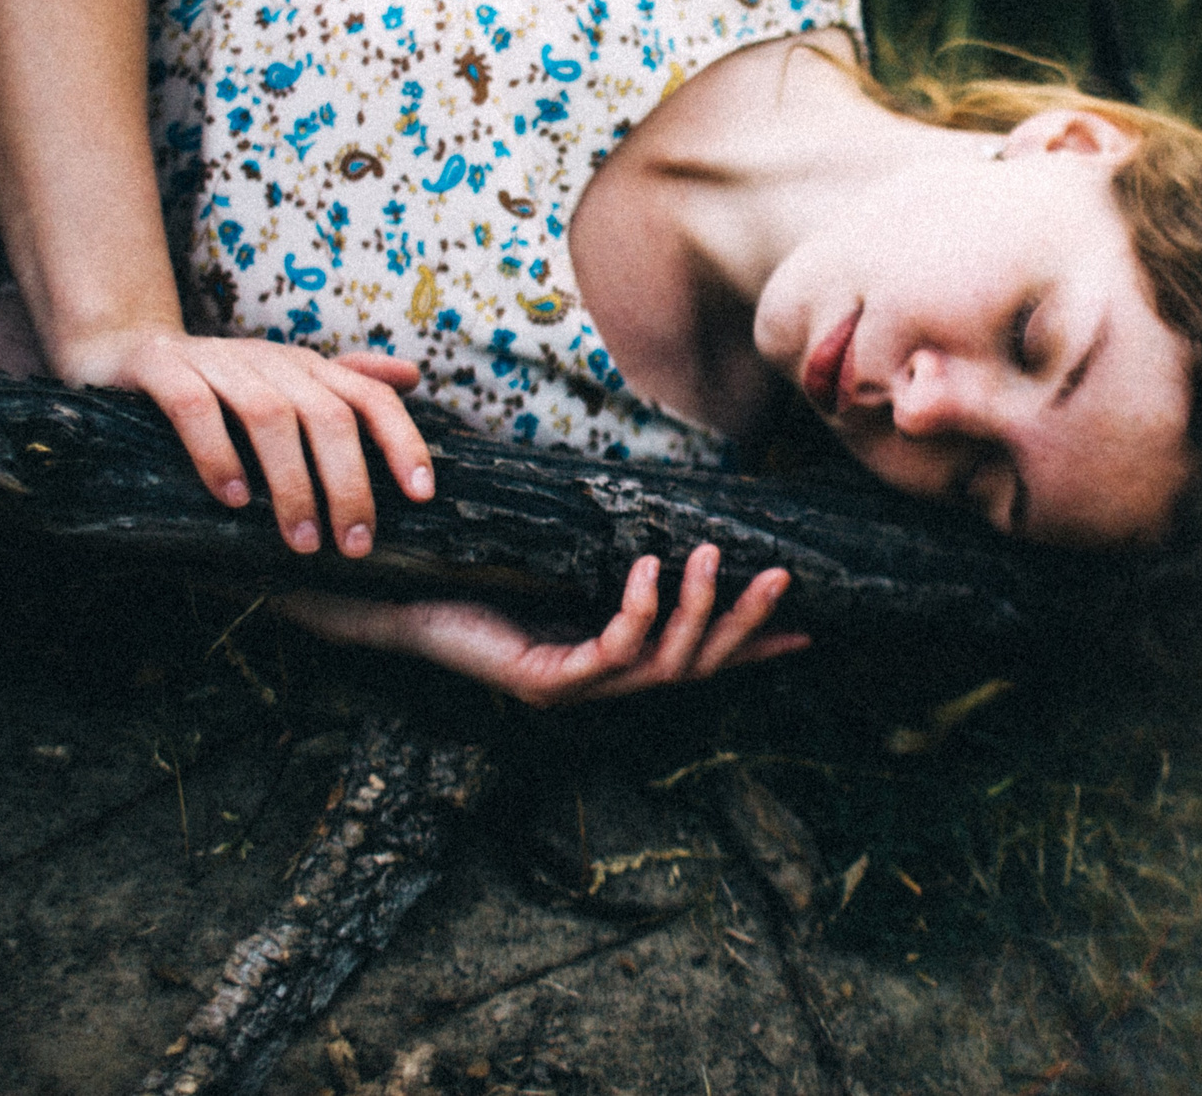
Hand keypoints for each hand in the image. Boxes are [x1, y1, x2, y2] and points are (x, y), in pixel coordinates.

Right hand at [55, 326, 431, 556]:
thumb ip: (346, 386)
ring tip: (301, 540)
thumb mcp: (285, 385)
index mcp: (306, 368)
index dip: (402, 441)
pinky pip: (194, 408)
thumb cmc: (218, 386)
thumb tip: (412, 376)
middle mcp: (269, 360)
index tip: (422, 496)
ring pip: (268, 415)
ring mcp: (214, 360)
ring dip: (290, 482)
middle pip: (328, 415)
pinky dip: (217, 454)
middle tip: (354, 544)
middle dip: (348, 483)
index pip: (371, 398)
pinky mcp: (159, 368)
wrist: (122, 351)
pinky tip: (234, 500)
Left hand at [273, 545, 810, 705]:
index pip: (695, 657)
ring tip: (711, 556)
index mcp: (607, 658)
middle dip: (743, 625)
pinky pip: (610, 652)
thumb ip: (607, 548)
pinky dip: (639, 611)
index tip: (806, 627)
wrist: (395, 594)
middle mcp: (597, 684)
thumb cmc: (472, 569)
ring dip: (697, 611)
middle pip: (694, 667)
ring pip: (662, 663)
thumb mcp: (557, 555)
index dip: (751, 645)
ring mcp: (572, 690)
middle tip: (783, 578)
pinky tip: (652, 570)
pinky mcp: (542, 683)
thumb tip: (659, 511)